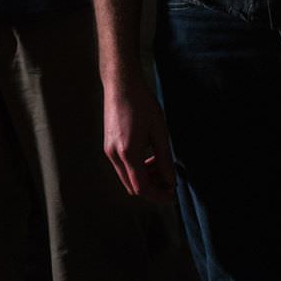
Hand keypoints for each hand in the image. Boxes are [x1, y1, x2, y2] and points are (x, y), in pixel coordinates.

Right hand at [102, 77, 176, 200]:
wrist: (121, 84)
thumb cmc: (142, 104)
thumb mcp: (159, 131)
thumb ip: (165, 159)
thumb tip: (171, 180)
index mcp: (128, 153)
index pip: (142, 188)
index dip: (158, 195)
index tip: (171, 195)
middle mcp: (115, 155)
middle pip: (133, 187)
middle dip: (152, 188)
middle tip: (169, 180)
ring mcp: (109, 151)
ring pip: (127, 178)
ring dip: (145, 178)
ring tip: (161, 166)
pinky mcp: (109, 146)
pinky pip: (123, 167)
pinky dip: (137, 169)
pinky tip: (149, 156)